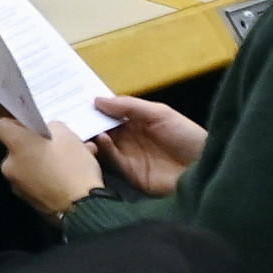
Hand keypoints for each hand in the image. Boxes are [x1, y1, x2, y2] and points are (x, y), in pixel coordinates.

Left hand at [0, 115, 105, 216]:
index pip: (1, 125)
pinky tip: (72, 178)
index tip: (34, 127)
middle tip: (61, 145)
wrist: (82, 209)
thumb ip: (52, 128)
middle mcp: (10, 165)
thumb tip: (48, 131)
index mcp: (15, 145)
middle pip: (19, 149)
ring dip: (48, 162)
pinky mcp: (30, 202)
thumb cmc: (72, 166)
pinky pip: (37, 183)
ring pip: (31, 166)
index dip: (17, 124)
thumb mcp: (67, 135)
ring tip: (76, 161)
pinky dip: (49, 178)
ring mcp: (18, 186)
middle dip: (37, 146)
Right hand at [80, 91, 204, 192]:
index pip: (111, 114)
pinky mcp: (130, 175)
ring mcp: (129, 157)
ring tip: (81, 125)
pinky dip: (103, 150)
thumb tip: (97, 100)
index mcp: (138, 123)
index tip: (75, 98)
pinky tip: (100, 138)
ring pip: (103, 146)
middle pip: (103, 129)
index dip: (96, 107)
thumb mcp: (160, 114)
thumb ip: (129, 106)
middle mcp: (130, 139)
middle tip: (68, 112)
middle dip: (88, 121)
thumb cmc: (187, 136)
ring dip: (91, 136)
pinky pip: (111, 160)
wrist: (205, 168)